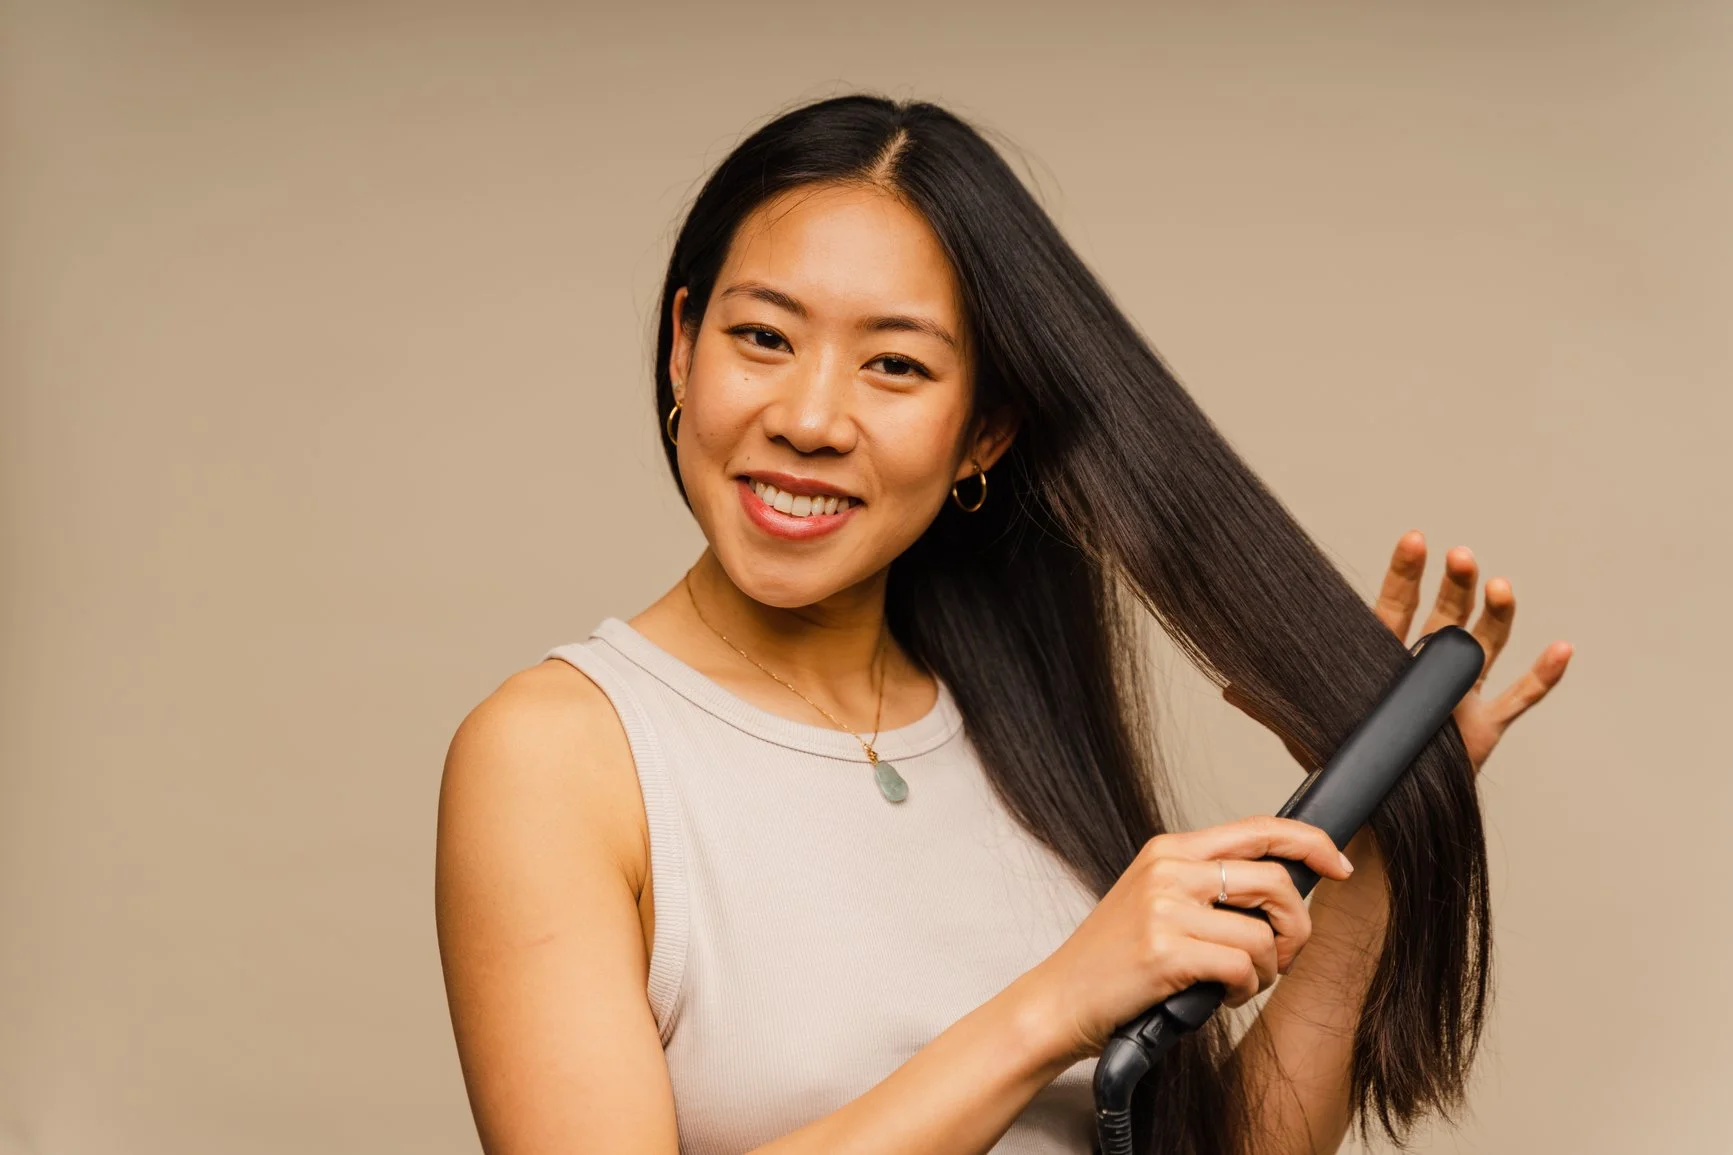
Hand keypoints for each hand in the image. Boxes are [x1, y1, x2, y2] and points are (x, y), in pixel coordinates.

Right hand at [1021, 816, 1353, 1065]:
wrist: (1059, 999)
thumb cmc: (1114, 959)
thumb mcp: (1157, 902)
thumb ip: (1209, 886)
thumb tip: (1285, 890)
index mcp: (1168, 850)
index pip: (1258, 828)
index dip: (1310, 841)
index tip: (1339, 864)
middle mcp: (1168, 870)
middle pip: (1275, 881)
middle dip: (1297, 926)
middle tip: (1282, 956)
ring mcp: (1164, 908)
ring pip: (1263, 933)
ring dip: (1266, 969)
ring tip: (1240, 982)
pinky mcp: (1164, 951)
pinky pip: (1242, 967)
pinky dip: (1245, 989)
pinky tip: (1222, 996)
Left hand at [1225, 530, 1572, 774]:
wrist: (1373, 806)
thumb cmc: (1342, 757)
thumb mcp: (1303, 724)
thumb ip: (1270, 703)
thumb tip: (1227, 685)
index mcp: (1385, 658)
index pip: (1398, 605)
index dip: (1407, 573)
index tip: (1414, 540)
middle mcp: (1426, 668)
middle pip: (1446, 616)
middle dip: (1454, 585)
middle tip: (1458, 555)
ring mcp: (1458, 694)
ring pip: (1484, 646)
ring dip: (1496, 616)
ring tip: (1499, 586)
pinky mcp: (1483, 726)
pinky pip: (1521, 698)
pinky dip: (1543, 676)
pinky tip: (1561, 648)